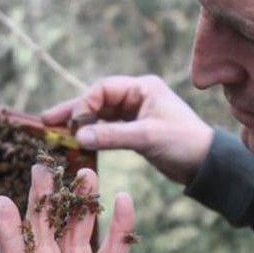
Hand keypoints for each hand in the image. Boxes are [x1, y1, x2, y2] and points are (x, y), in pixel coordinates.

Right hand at [42, 75, 214, 184]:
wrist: (206, 164)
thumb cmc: (183, 143)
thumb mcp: (147, 137)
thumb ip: (112, 135)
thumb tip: (79, 136)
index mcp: (143, 88)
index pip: (103, 89)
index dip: (83, 104)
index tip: (71, 123)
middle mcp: (138, 96)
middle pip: (98, 100)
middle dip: (75, 111)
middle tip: (47, 121)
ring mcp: (136, 113)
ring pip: (101, 115)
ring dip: (82, 124)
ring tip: (56, 133)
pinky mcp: (136, 130)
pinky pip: (108, 129)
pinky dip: (94, 134)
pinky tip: (78, 142)